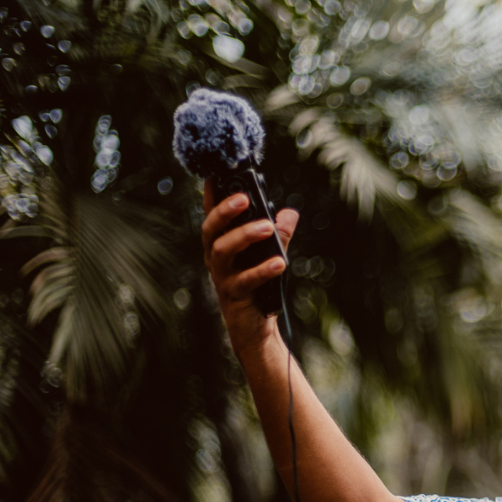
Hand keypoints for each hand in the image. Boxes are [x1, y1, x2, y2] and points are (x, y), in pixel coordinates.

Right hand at [201, 178, 297, 356]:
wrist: (255, 327)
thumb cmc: (259, 287)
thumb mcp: (271, 255)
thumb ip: (280, 234)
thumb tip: (291, 212)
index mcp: (222, 244)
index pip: (214, 216)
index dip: (212, 195)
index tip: (216, 174)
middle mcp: (216, 258)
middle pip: (211, 229)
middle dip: (225, 210)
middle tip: (245, 197)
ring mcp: (222, 277)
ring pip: (221, 251)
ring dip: (243, 235)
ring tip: (268, 227)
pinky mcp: (233, 296)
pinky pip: (245, 281)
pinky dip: (262, 270)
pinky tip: (279, 263)